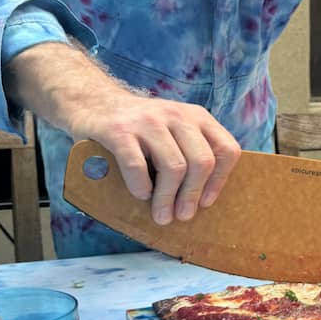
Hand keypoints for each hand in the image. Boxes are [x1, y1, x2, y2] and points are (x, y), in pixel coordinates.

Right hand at [74, 92, 240, 225]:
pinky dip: (141, 187)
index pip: (226, 150)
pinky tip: (140, 195)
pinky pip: (138, 166)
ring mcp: (148, 121)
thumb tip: (202, 200)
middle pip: (202, 162)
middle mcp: (176, 115)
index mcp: (196, 117)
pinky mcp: (119, 131)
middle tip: (182, 216)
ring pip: (174, 167)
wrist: (94, 103)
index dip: (219, 181)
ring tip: (161, 216)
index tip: (206, 203)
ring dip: (168, 199)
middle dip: (193, 195)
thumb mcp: (174, 131)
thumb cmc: (140, 129)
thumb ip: (191, 152)